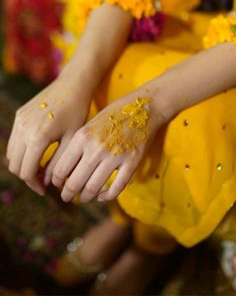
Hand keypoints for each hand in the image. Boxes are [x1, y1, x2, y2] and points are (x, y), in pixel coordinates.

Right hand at [7, 72, 91, 195]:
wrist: (73, 85)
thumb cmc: (78, 111)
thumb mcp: (72, 140)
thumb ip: (59, 163)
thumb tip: (48, 182)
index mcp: (37, 137)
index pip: (27, 172)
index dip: (35, 185)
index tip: (46, 190)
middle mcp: (23, 129)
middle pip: (16, 166)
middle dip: (28, 177)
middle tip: (44, 181)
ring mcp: (19, 121)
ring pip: (11, 154)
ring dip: (23, 165)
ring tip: (41, 168)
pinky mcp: (19, 115)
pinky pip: (14, 141)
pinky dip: (22, 151)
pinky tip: (38, 153)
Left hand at [51, 87, 164, 203]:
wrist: (142, 107)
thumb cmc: (112, 116)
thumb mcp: (88, 125)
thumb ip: (77, 147)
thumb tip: (64, 172)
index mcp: (82, 137)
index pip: (61, 169)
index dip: (56, 181)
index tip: (58, 185)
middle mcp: (96, 148)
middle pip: (75, 183)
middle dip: (68, 194)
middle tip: (66, 197)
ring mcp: (115, 156)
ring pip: (93, 188)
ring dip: (86, 197)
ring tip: (84, 198)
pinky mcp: (132, 162)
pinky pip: (116, 188)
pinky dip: (107, 197)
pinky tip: (103, 196)